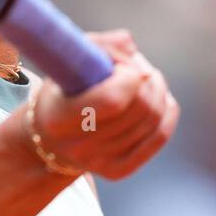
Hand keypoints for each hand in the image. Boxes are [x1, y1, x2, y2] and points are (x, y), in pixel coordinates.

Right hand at [28, 30, 177, 179]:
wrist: (48, 139)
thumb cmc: (61, 90)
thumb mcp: (67, 61)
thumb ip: (99, 45)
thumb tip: (131, 46)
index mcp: (59, 117)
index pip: (113, 99)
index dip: (129, 75)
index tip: (122, 64)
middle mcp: (78, 146)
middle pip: (139, 108)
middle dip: (146, 79)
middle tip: (138, 67)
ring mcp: (99, 163)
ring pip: (153, 120)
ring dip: (157, 91)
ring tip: (146, 78)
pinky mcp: (117, 171)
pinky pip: (158, 137)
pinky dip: (167, 112)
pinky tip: (161, 98)